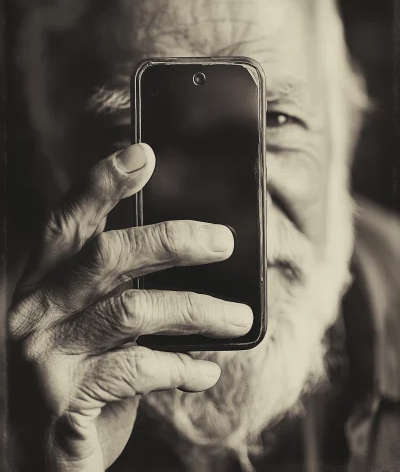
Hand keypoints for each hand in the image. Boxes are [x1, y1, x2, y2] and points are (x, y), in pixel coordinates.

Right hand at [8, 143, 252, 471]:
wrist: (41, 455)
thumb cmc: (80, 377)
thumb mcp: (92, 326)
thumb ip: (120, 291)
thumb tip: (189, 254)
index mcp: (42, 283)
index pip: (68, 220)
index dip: (102, 183)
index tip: (143, 153)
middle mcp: (35, 310)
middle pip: (107, 254)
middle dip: (173, 240)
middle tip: (224, 241)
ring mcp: (45, 353)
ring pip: (132, 309)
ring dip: (197, 310)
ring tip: (239, 316)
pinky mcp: (66, 399)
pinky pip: (138, 368)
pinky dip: (183, 367)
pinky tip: (207, 370)